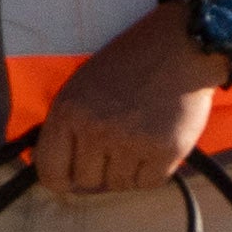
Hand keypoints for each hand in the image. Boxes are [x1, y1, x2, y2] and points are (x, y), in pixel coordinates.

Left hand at [34, 6, 222, 196]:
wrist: (181, 46)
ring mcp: (130, 141)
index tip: (74, 173)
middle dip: (99, 169)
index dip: (62, 178)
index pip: (50, 172)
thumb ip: (65, 125)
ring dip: (127, 169)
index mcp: (68, 111)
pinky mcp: (163, 150)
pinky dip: (152, 171)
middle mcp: (95, 129)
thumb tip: (58, 171)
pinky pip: (148, 183)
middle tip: (116, 143)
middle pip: (86, 182)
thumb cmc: (130, 63)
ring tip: (138, 137)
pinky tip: (156, 143)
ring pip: (118, 185)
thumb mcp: (82, 85)